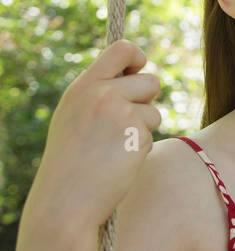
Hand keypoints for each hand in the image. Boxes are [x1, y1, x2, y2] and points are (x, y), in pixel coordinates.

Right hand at [26, 39, 162, 233]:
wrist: (65, 201)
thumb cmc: (70, 161)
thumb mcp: (74, 116)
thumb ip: (100, 93)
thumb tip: (137, 75)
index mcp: (83, 87)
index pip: (122, 49)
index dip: (138, 57)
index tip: (138, 70)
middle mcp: (102, 95)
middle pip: (150, 81)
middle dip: (147, 100)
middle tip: (127, 123)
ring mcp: (121, 114)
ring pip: (154, 112)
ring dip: (143, 128)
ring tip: (114, 148)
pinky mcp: (138, 136)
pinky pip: (152, 136)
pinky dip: (139, 149)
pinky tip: (118, 162)